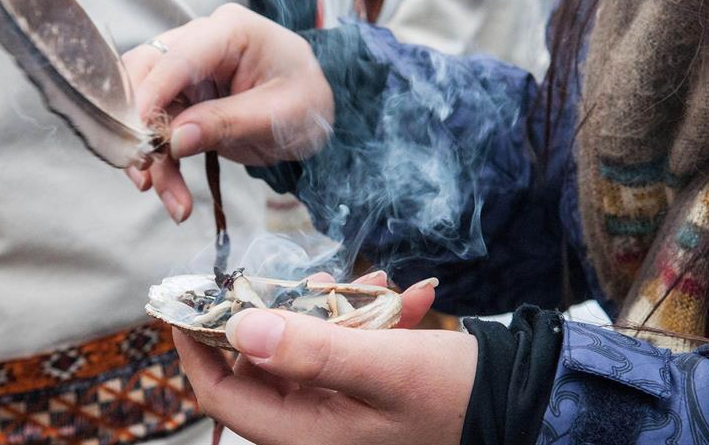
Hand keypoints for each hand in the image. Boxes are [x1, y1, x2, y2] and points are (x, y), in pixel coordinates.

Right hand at [121, 4, 333, 220]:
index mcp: (230, 31)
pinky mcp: (183, 101)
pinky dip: (162, 165)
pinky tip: (174, 199)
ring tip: (172, 202)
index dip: (153, 92)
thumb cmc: (308, 101)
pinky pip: (158, 132)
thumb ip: (229, 122)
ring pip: (145, 109)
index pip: (179, 57)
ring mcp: (188, 72)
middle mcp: (200, 43)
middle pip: (145, 74)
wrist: (317, 114)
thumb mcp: (281, 114)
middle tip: (144, 168)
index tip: (140, 131)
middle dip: (139, 124)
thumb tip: (175, 139)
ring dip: (151, 157)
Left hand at [172, 274, 474, 444]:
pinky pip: (349, 348)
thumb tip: (239, 329)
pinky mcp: (366, 392)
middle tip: (309, 279)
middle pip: (264, 364)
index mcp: (307, 433)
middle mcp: (316, 426)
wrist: (521, 403)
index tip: (186, 301)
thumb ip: (311, 351)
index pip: (222, 395)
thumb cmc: (455, 395)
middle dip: (282, 314)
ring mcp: (342, 410)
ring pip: (308, 348)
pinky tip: (413, 299)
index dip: (197, 347)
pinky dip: (371, 320)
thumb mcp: (385, 367)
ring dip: (336, 310)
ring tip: (377, 284)